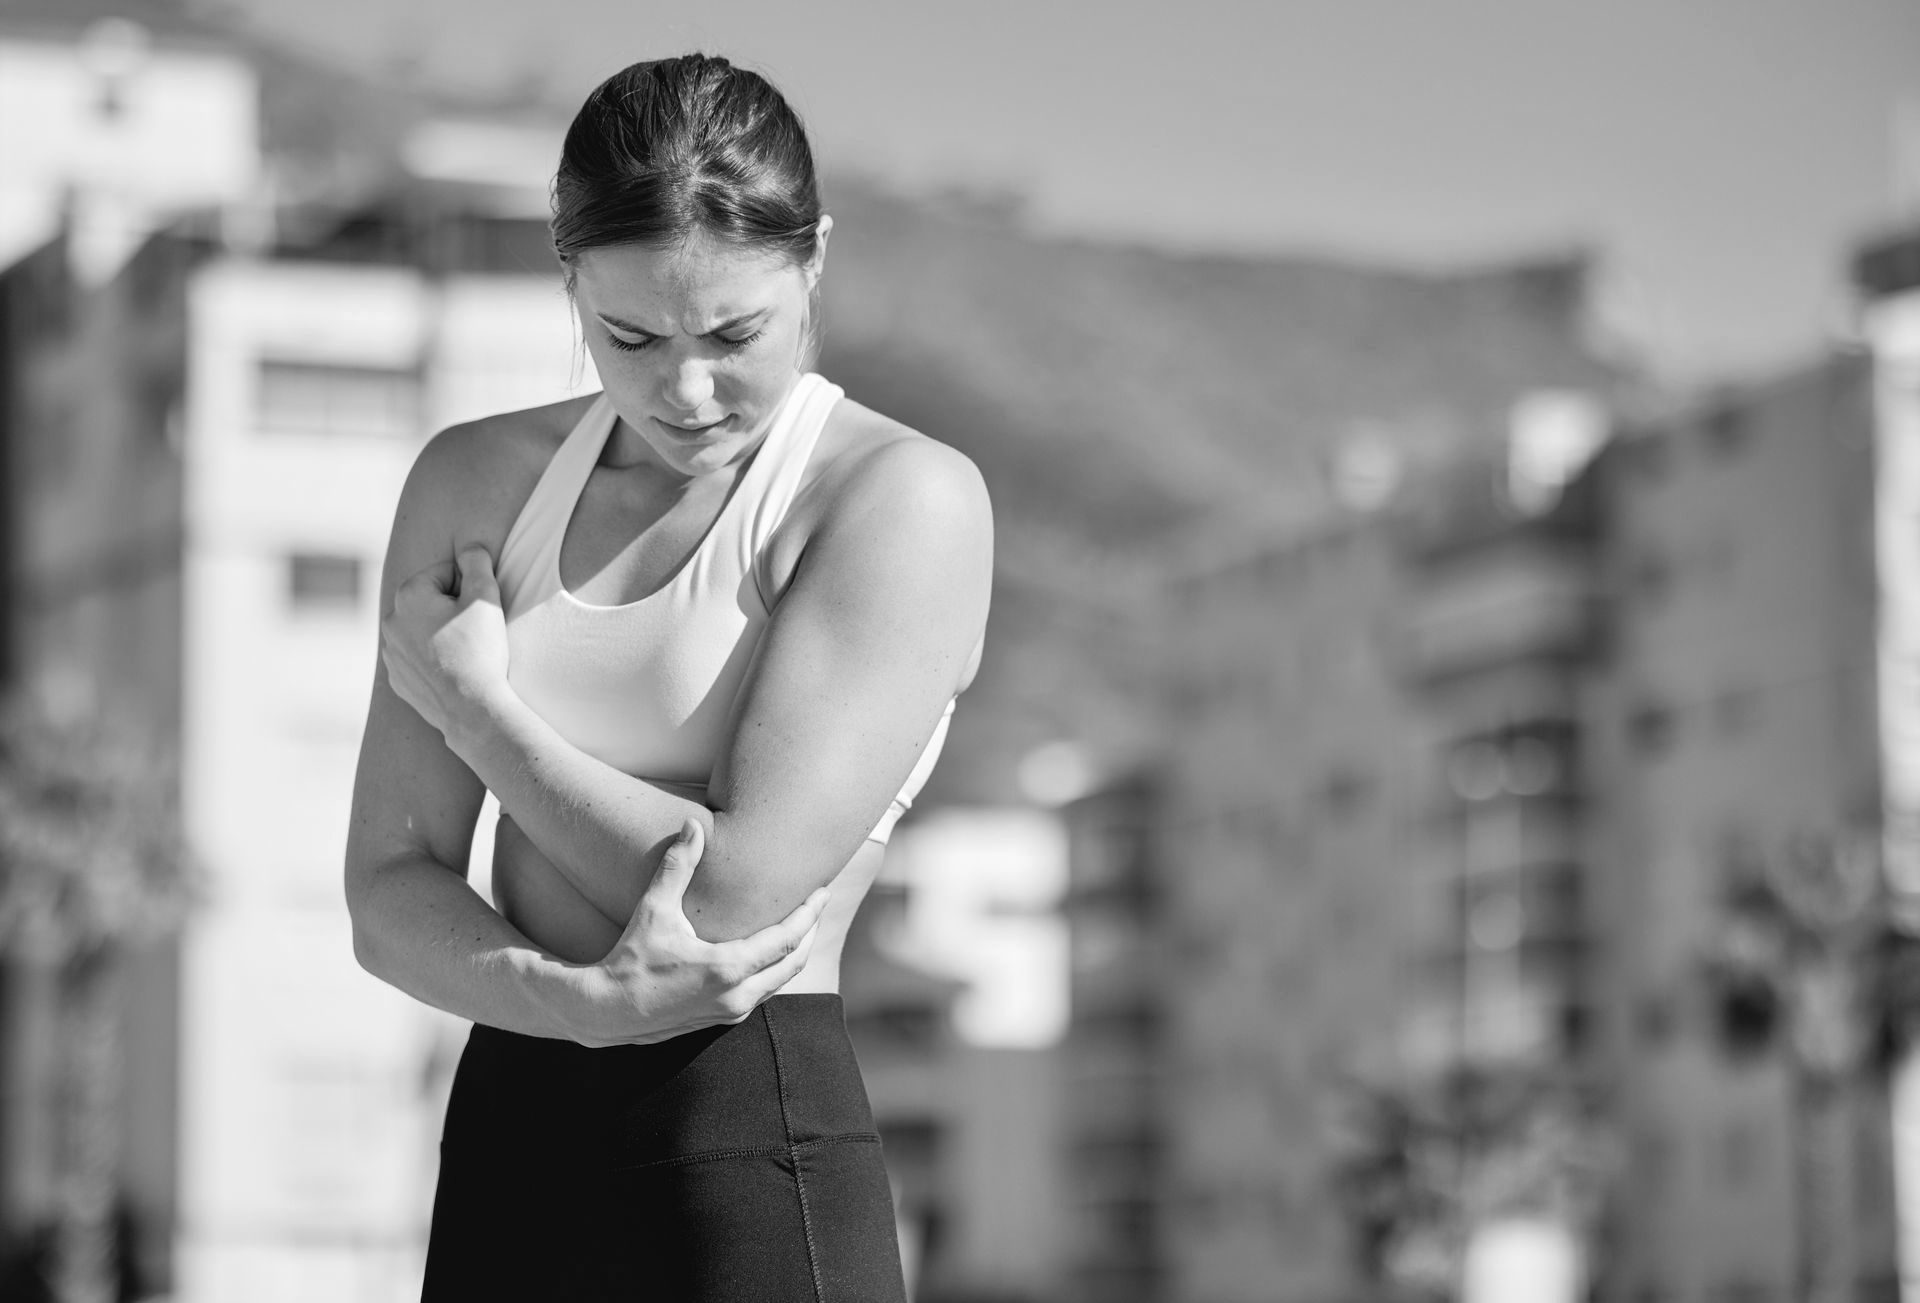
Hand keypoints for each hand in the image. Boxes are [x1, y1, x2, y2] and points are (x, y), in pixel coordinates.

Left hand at [382, 544, 509, 739]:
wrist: (472, 709)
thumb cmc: (480, 651)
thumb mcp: (485, 597)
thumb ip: (476, 562)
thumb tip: (469, 549)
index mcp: (408, 596)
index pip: (444, 574)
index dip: (468, 587)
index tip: (480, 608)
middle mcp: (391, 622)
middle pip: (430, 601)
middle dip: (451, 609)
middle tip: (476, 630)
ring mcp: (391, 654)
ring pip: (422, 630)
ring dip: (441, 633)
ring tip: (466, 652)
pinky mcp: (398, 679)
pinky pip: (417, 659)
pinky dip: (433, 659)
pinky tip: (454, 670)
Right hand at [563, 819, 828, 1046]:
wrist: (607, 1012)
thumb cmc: (630, 958)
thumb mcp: (654, 910)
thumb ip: (677, 866)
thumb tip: (692, 824)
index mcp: (727, 968)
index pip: (786, 939)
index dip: (809, 913)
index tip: (823, 890)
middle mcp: (737, 995)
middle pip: (794, 962)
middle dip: (810, 931)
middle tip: (819, 902)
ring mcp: (731, 1013)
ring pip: (781, 981)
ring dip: (795, 952)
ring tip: (802, 923)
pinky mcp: (722, 1020)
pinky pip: (763, 993)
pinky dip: (776, 970)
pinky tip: (772, 951)